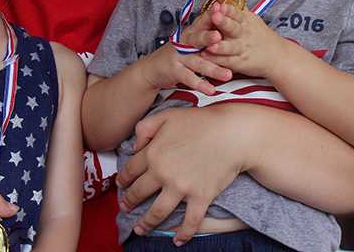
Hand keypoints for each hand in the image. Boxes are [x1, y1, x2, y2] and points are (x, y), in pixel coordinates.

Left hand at [116, 106, 244, 245]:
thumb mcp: (167, 115)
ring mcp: (182, 188)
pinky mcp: (201, 197)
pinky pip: (190, 221)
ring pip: (158, 212)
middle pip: (139, 193)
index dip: (123, 179)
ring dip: (146, 223)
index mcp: (154, 152)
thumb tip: (133, 147)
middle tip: (125, 208)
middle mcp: (164, 173)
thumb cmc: (201, 121)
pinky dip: (183, 234)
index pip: (130, 170)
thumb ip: (145, 128)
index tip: (121, 185)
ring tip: (141, 229)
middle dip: (129, 202)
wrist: (232, 133)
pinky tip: (178, 241)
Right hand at [140, 11, 230, 94]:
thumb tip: (227, 20)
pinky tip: (212, 90)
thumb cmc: (177, 53)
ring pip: (198, 62)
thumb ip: (205, 32)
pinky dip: (201, 85)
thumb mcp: (189, 40)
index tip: (221, 8)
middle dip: (208, 37)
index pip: (202, 22)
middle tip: (219, 36)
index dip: (211, 15)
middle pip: (198, 39)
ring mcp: (179, 57)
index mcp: (191, 32)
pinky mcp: (175, 71)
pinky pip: (189, 78)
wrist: (152, 68)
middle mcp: (185, 43)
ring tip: (228, 75)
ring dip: (214, 69)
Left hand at [199, 3, 285, 77]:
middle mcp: (243, 34)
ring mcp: (241, 49)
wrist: (276, 56)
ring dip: (220, 46)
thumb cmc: (259, 35)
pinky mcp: (239, 62)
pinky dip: (215, 59)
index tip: (219, 5)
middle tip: (214, 16)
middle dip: (223, 22)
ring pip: (229, 47)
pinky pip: (226, 61)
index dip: (228, 9)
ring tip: (210, 45)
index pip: (236, 13)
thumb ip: (238, 9)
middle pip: (233, 27)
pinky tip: (205, 56)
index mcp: (245, 21)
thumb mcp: (251, 19)